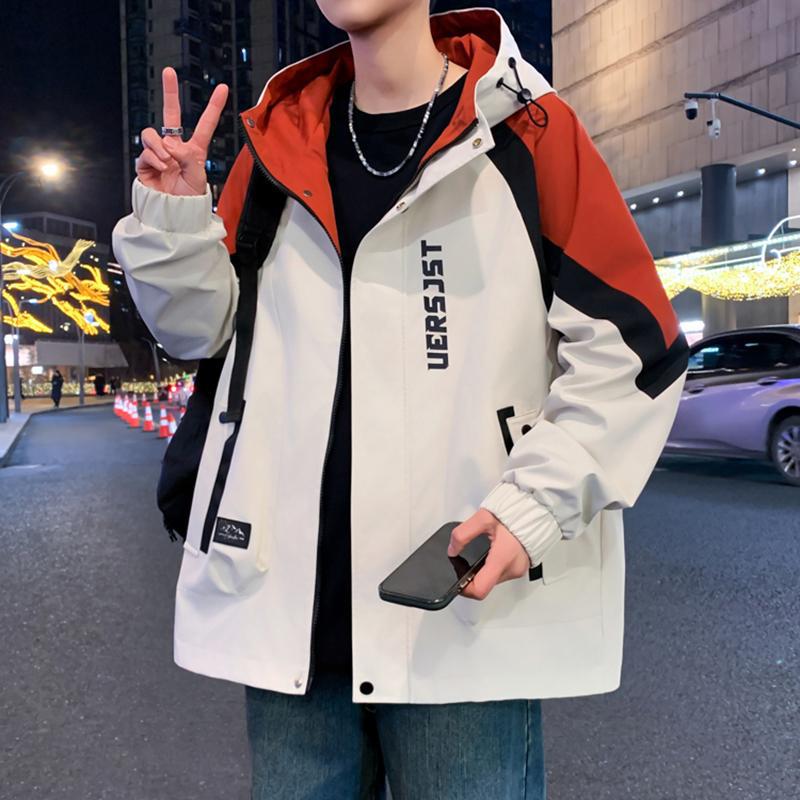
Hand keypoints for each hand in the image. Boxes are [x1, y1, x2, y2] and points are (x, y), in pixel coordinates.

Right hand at [135, 66, 228, 196]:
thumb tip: (170, 144)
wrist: (172, 214)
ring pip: (152, 134)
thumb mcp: (197, 177)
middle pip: (171, 114)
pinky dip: (154, 159)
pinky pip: (146, 151)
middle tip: (169, 71)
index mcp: (194, 150)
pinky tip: (161, 168)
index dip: (213, 107)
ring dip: (161, 147)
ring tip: (168, 163)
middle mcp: (175, 148)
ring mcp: (158, 153)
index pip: (205, 125)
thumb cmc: (189, 199)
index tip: (223, 88)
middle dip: (169, 92)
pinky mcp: (144, 163)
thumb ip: (189, 157)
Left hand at [447, 508, 529, 599]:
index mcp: (502, 558)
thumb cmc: (514, 513)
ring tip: (485, 551)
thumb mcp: (483, 518)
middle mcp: (513, 569)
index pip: (480, 589)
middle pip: (486, 584)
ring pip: (494, 579)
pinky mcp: (522, 567)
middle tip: (469, 559)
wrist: (536, 510)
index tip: (458, 579)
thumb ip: (463, 534)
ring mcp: (519, 569)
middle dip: (474, 575)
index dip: (465, 588)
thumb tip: (452, 549)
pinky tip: (494, 552)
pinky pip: (503, 572)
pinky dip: (494, 565)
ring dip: (485, 569)